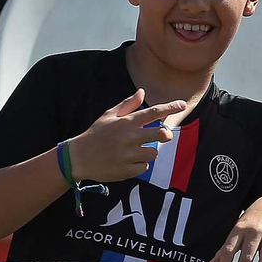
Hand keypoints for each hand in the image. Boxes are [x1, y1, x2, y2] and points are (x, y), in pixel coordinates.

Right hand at [67, 89, 187, 182]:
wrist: (79, 157)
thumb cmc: (96, 134)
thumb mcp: (109, 116)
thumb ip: (128, 105)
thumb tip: (142, 92)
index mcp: (126, 122)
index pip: (154, 112)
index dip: (170, 108)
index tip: (183, 105)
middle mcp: (130, 137)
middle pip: (162, 134)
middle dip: (165, 135)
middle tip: (161, 136)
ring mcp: (129, 155)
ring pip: (154, 153)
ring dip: (149, 151)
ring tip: (134, 150)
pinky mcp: (128, 170)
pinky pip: (144, 167)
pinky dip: (139, 165)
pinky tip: (127, 161)